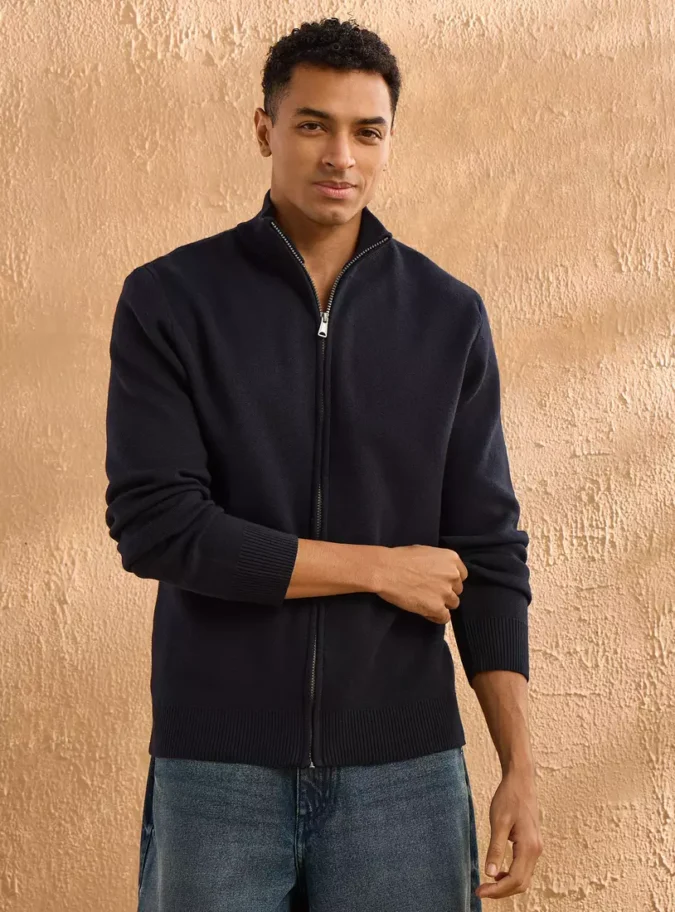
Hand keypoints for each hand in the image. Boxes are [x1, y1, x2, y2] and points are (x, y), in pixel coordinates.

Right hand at [372, 544, 467, 624]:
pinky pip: (445, 617)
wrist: (386, 570)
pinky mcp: (437, 607)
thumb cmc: (400, 558)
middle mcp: (453, 575)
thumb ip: (439, 563)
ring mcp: (446, 592)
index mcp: (452, 559)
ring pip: (453, 604)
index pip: (461, 575)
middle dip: (445, 591)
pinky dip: (436, 616)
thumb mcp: (426, 552)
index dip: (450, 580)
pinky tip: (426, 612)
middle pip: (457, 590)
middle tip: (429, 592)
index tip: (440, 582)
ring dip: (441, 604)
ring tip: (426, 602)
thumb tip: (440, 572)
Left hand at [475, 766, 542, 899]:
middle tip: (481, 891)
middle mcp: (536, 851)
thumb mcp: (498, 822)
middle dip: (501, 891)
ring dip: (507, 884)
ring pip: (524, 877)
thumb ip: (495, 848)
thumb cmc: (509, 797)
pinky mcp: (532, 843)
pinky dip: (512, 875)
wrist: (521, 780)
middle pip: (521, 883)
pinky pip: (524, 867)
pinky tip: (498, 872)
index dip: (497, 890)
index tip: (480, 891)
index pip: (515, 880)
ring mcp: (536, 847)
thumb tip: (490, 873)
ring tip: (487, 884)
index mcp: (529, 847)